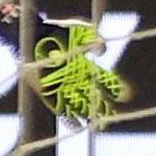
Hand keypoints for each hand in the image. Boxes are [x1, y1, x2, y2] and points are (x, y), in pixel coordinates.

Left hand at [0, 7, 130, 127]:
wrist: (31, 36)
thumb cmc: (56, 31)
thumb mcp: (80, 30)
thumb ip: (94, 38)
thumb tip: (102, 52)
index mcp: (85, 67)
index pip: (104, 82)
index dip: (114, 88)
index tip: (124, 94)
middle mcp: (75, 80)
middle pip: (94, 98)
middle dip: (104, 107)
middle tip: (113, 115)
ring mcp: (61, 87)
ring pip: (79, 106)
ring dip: (90, 116)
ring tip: (100, 125)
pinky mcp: (47, 93)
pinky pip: (60, 109)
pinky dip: (69, 118)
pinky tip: (79, 125)